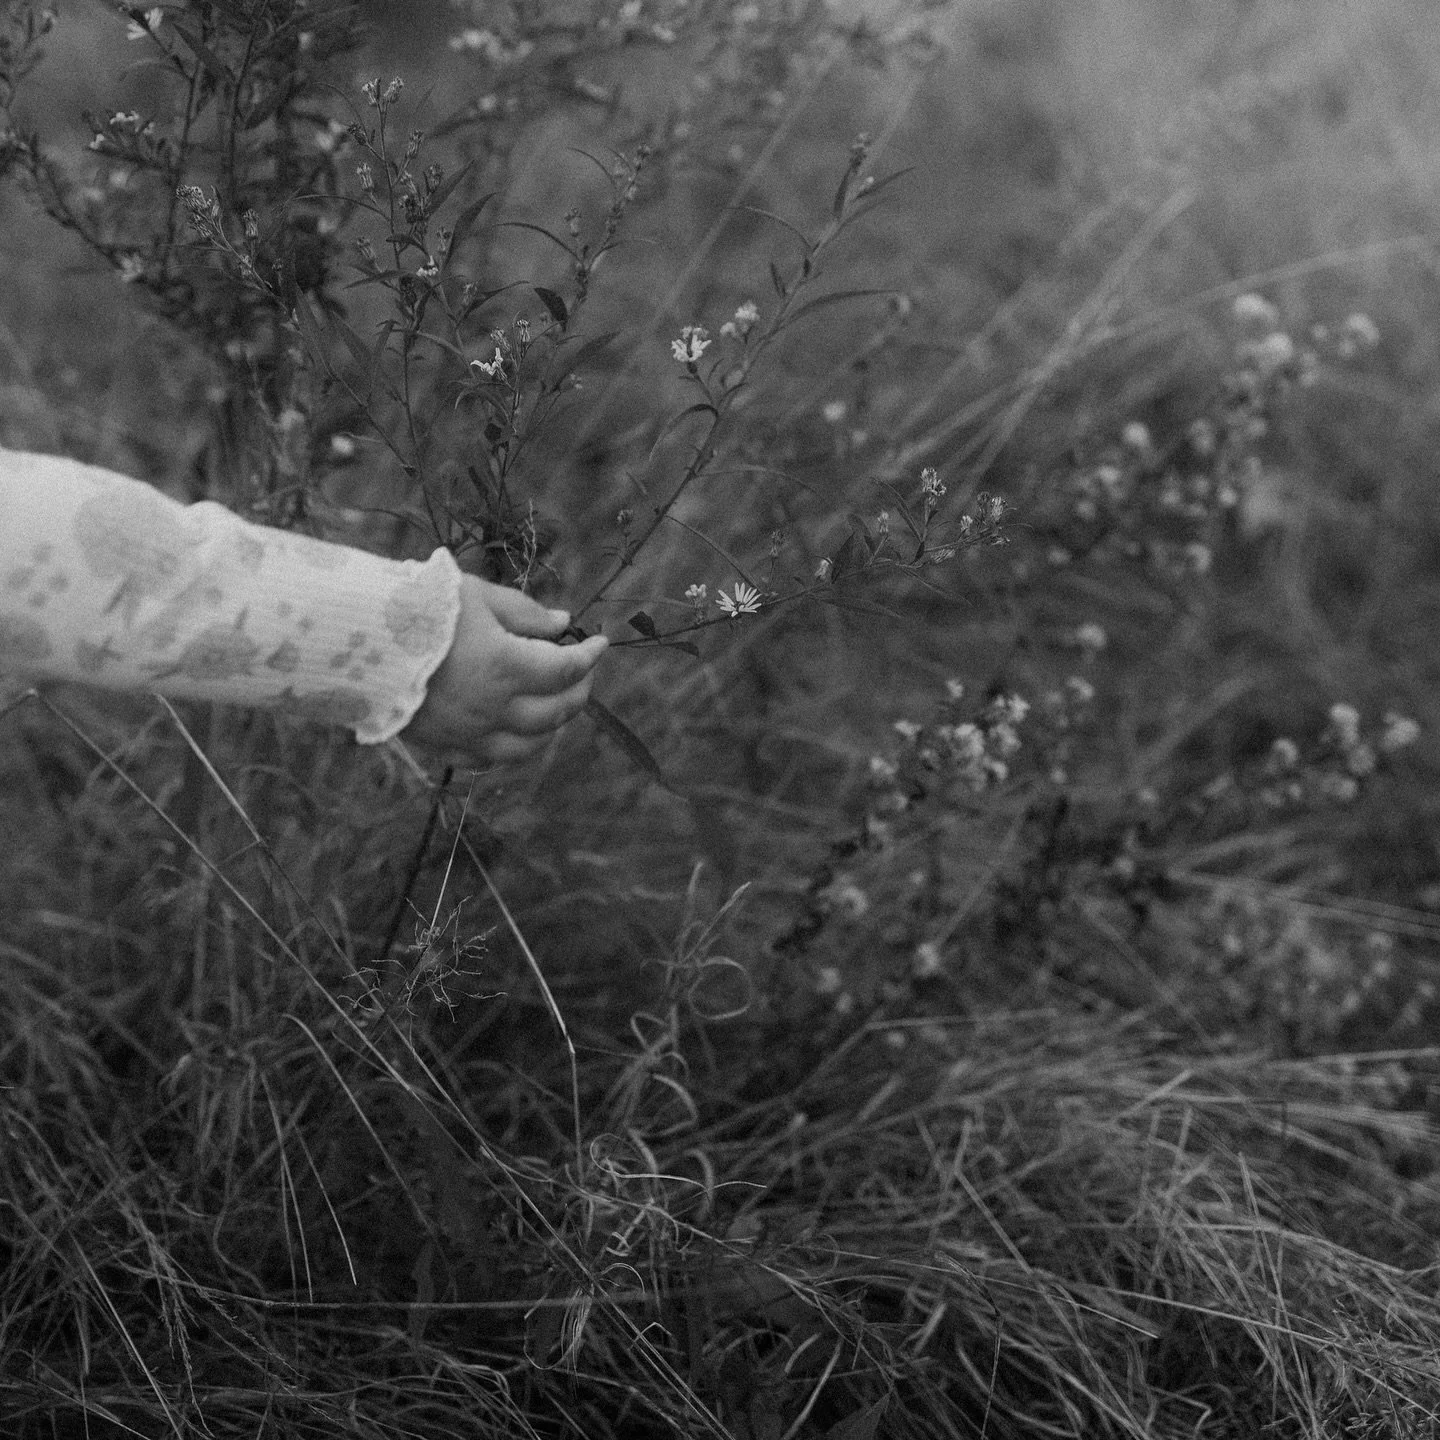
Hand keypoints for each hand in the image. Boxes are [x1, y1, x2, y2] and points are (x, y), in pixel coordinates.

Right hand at [401, 574, 607, 761]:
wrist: (352, 637)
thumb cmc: (417, 606)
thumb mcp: (477, 596)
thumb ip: (524, 613)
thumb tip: (562, 623)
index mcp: (505, 667)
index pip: (566, 669)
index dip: (590, 656)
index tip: (599, 643)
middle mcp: (493, 707)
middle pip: (556, 712)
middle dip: (578, 691)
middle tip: (582, 673)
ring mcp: (468, 733)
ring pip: (528, 746)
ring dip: (551, 726)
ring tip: (554, 704)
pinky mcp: (442, 746)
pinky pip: (487, 760)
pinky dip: (509, 748)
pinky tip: (512, 730)